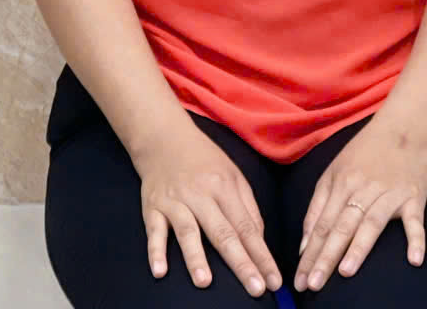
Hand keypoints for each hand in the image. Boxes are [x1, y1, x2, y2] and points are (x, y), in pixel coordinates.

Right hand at [136, 123, 281, 297]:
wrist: (164, 137)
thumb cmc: (202, 160)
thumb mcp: (232, 174)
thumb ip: (247, 207)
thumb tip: (258, 241)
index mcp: (224, 187)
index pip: (247, 227)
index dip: (261, 255)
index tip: (273, 280)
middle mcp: (201, 194)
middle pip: (223, 232)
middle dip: (241, 262)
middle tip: (256, 289)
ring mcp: (175, 201)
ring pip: (188, 231)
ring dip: (196, 257)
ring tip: (205, 282)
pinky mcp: (153, 206)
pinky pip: (154, 230)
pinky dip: (156, 251)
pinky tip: (160, 271)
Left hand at [293, 120, 426, 292]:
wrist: (402, 130)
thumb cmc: (364, 155)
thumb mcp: (333, 173)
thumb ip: (317, 207)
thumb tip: (305, 245)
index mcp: (341, 183)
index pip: (322, 225)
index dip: (310, 253)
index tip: (299, 281)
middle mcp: (363, 188)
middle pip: (341, 226)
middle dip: (326, 256)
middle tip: (313, 284)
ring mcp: (389, 193)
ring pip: (371, 222)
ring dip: (359, 246)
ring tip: (346, 272)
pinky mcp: (413, 196)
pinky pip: (415, 220)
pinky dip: (416, 238)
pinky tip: (414, 259)